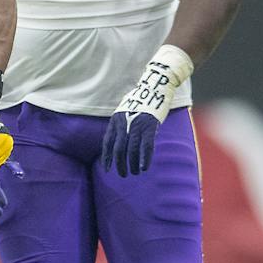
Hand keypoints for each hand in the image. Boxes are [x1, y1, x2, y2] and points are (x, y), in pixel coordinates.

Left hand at [103, 45, 194, 176]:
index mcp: (115, 120)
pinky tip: (144, 168)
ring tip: (135, 172)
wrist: (154, 87)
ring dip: (132, 165)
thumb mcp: (125, 110)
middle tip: (123, 175)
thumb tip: (118, 139)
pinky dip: (144, 159)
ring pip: (131, 151)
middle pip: (119, 150)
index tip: (107, 169)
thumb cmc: (141, 101)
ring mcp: (136, 126)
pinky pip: (146, 147)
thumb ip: (121, 124)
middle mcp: (124, 124)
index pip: (108, 143)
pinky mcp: (149, 127)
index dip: (107, 157)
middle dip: (120, 165)